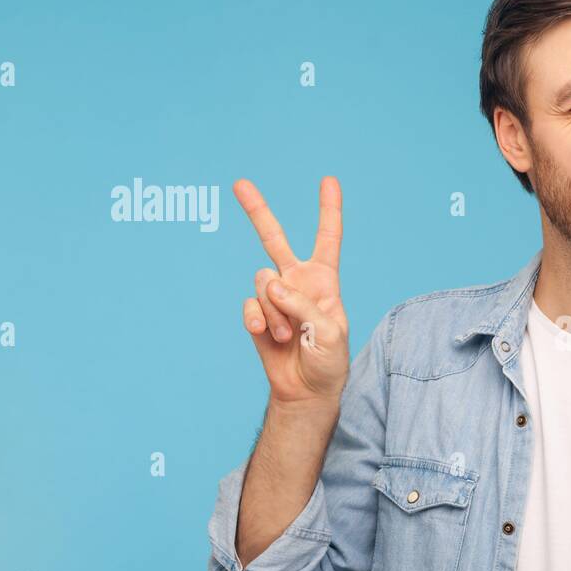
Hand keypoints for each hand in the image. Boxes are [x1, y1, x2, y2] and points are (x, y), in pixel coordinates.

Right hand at [235, 176, 349, 404]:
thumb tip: (271, 284)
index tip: (328, 180)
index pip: (327, 239)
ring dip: (274, 311)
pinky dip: (258, 320)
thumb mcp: (330, 333)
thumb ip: (304, 306)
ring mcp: (274, 297)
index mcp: (324, 280)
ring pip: (261, 282)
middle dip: (256, 211)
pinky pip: (249, 305)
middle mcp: (297, 281)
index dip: (328, 210)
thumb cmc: (328, 362)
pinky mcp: (256, 314)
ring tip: (287, 335)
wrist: (306, 390)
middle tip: (239, 183)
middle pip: (273, 240)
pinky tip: (267, 335)